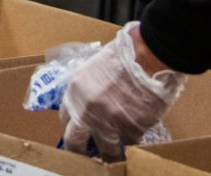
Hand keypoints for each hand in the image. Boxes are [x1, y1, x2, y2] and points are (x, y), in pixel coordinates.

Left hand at [62, 23, 186, 159]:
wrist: (146, 56)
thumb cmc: (122, 55)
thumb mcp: (93, 67)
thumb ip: (86, 89)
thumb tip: (87, 103)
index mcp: (75, 90)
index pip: (64, 117)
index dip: (72, 125)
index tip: (78, 130)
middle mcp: (86, 109)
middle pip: (74, 141)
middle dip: (80, 150)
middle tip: (87, 154)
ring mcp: (108, 121)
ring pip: (106, 149)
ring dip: (110, 153)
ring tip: (115, 155)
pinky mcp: (130, 128)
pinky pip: (131, 143)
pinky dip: (134, 142)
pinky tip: (136, 138)